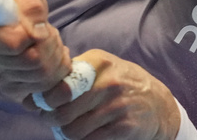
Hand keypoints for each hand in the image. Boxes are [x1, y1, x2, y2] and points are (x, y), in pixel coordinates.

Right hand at [0, 0, 71, 101]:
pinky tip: (51, 55)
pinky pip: (44, 86)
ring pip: (41, 75)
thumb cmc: (12, 3)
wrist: (3, 21)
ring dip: (55, 55)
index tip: (39, 23)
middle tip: (48, 30)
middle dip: (50, 43)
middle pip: (33, 61)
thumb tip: (39, 31)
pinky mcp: (10, 90)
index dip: (35, 33)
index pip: (16, 44)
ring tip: (50, 40)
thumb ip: (31, 6)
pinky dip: (56, 70)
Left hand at [32, 49, 181, 139]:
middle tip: (49, 118)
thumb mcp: (103, 67)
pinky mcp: (123, 127)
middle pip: (62, 111)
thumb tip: (37, 85)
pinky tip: (84, 133)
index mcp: (98, 62)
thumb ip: (75, 70)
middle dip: (50, 118)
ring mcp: (116, 106)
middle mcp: (108, 82)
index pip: (60, 84)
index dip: (44, 98)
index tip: (38, 103)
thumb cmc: (122, 83)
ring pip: (73, 129)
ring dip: (64, 132)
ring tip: (66, 126)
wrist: (158, 103)